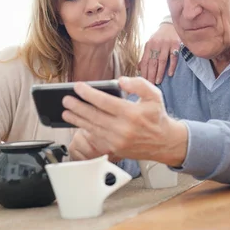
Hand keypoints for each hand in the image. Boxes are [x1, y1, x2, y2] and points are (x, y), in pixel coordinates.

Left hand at [62, 77, 187, 165]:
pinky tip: (78, 123)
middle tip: (66, 99)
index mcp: (132, 113)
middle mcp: (123, 129)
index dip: (89, 93)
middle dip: (77, 107)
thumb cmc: (156, 116)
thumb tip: (121, 81)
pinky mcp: (113, 149)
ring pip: (92, 128)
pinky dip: (85, 131)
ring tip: (66, 112)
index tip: (78, 86)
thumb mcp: (154, 95)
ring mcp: (117, 141)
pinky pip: (95, 138)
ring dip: (77, 119)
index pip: (105, 102)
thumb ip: (138, 84)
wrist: (163, 142)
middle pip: (94, 116)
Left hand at [138, 22, 180, 84]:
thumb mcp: (150, 44)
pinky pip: (173, 57)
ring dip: (159, 72)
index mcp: (148, 45)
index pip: (144, 61)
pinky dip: (172, 66)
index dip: (143, 72)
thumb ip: (146, 56)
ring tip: (157, 82)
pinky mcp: (176, 44)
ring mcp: (166, 44)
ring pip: (162, 61)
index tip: (143, 82)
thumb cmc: (159, 37)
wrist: (171, 25)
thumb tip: (138, 68)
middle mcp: (156, 45)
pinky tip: (170, 74)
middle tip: (150, 85)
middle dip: (150, 75)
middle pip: (152, 62)